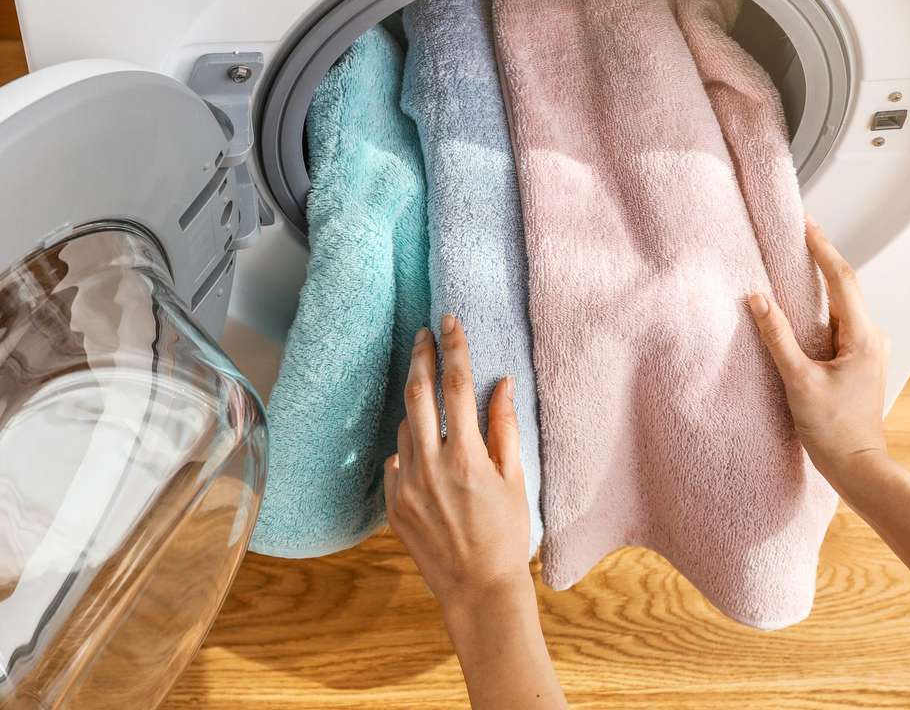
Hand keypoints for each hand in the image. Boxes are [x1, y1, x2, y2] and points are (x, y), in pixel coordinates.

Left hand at [384, 314, 532, 616]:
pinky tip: (424, 449)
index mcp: (465, 456)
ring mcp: (406, 486)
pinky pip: (395, 461)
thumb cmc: (506, 533)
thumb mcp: (516, 478)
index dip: (453, 348)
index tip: (450, 322)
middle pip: (417, 394)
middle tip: (423, 334)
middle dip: (420, 357)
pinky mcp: (393, 504)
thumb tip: (501, 382)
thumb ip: (505, 426)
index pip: (457, 386)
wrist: (477, 588)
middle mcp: (430, 466)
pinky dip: (408, 447)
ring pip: (404, 427)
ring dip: (416, 406)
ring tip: (430, 395)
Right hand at [747, 217, 890, 491]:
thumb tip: (757, 299)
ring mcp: (870, 350)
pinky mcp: (862, 362)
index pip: (842, 279)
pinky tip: (803, 309)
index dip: (822, 248)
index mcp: (863, 337)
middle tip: (799, 234)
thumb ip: (777, 337)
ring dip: (821, 285)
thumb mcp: (798, 381)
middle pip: (845, 287)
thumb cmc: (832, 431)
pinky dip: (822, 310)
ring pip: (843, 307)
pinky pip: (841, 325)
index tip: (806, 224)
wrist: (859, 467)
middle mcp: (873, 338)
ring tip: (797, 263)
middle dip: (821, 260)